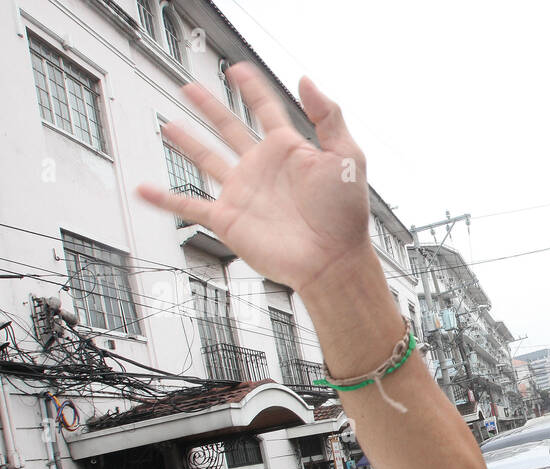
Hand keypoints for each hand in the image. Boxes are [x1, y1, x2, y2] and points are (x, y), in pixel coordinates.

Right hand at [137, 64, 373, 300]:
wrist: (332, 260)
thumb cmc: (345, 216)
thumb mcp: (347, 155)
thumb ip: (327, 115)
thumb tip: (306, 80)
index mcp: (289, 150)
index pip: (266, 109)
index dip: (253, 88)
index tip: (239, 69)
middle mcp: (263, 169)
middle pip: (229, 127)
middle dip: (211, 107)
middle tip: (191, 87)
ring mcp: (243, 193)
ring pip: (207, 159)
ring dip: (187, 142)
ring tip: (169, 125)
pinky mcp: (228, 219)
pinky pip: (189, 205)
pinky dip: (164, 199)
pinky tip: (145, 190)